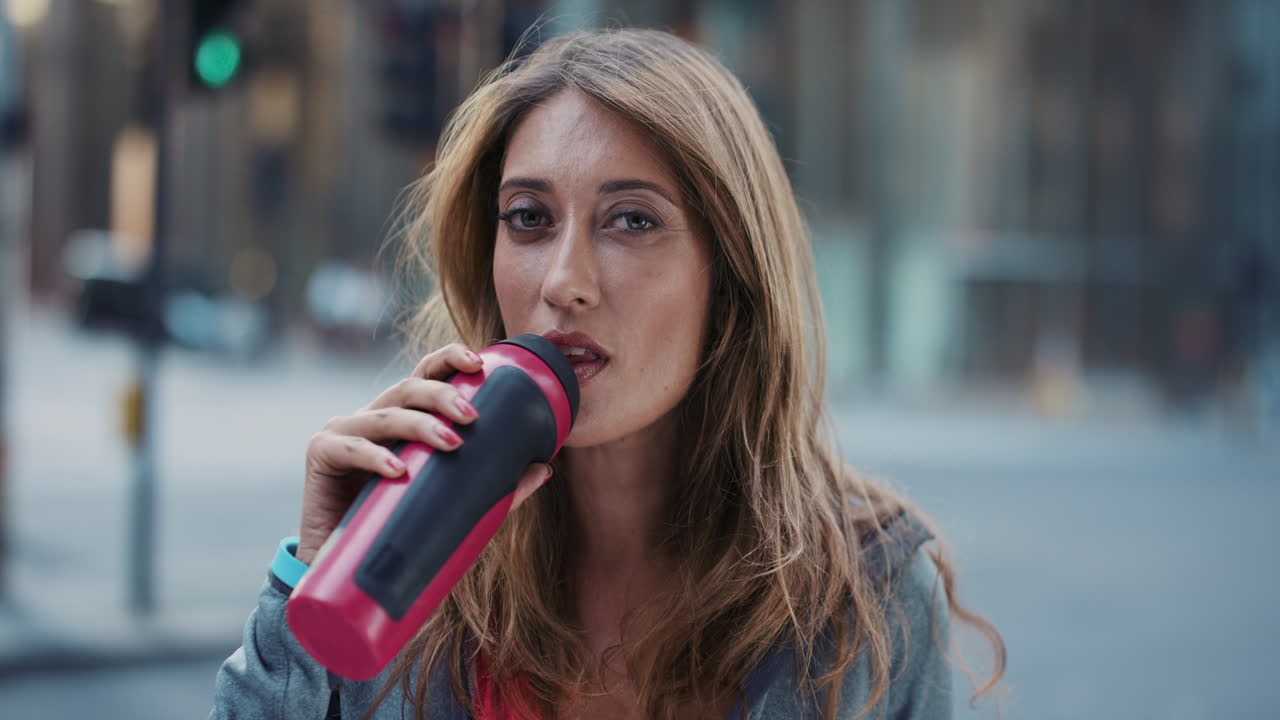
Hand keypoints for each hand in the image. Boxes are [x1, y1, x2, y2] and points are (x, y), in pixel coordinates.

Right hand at [295, 343, 552, 564]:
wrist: (345, 569)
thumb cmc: (402, 528)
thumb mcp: (455, 504)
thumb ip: (497, 487)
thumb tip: (544, 467)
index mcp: (404, 418)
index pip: (427, 375)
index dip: (450, 359)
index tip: (480, 362)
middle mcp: (374, 416)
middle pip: (408, 388)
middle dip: (443, 395)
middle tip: (474, 416)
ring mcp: (343, 431)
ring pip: (385, 415)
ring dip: (420, 425)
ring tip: (452, 443)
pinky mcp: (321, 456)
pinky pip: (349, 449)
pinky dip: (375, 457)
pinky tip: (398, 469)